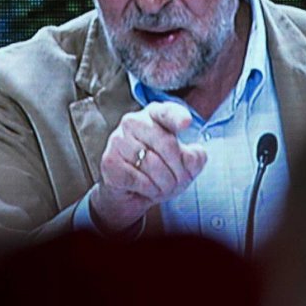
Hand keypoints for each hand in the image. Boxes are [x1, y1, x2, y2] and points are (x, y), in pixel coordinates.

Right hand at [90, 102, 207, 233]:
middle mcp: (133, 122)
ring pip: (153, 164)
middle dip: (179, 169)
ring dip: (165, 183)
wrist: (132, 193)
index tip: (186, 122)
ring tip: (164, 186)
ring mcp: (118, 140)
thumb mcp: (185, 165)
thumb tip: (193, 155)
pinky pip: (138, 179)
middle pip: (167, 144)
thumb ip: (195, 157)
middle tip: (179, 181)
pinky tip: (149, 189)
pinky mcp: (110, 161)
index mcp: (155, 115)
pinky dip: (150, 190)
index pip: (168, 112)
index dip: (178, 117)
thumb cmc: (161, 171)